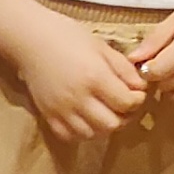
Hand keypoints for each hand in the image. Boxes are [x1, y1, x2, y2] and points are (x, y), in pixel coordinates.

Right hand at [12, 6, 145, 142]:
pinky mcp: (49, 116)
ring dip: (104, 126)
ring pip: (93, 134)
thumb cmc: (69, 37)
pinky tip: (86, 119)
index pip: (127, 102)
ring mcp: (62, 110)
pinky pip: (71, 136)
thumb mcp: (102, 47)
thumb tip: (141, 87)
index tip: (137, 93)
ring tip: (106, 112)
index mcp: (95, 77)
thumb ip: (123, 69)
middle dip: (124, 117)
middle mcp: (79, 98)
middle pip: (112, 124)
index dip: (138, 100)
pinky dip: (83, 132)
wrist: (31, 40)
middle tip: (124, 106)